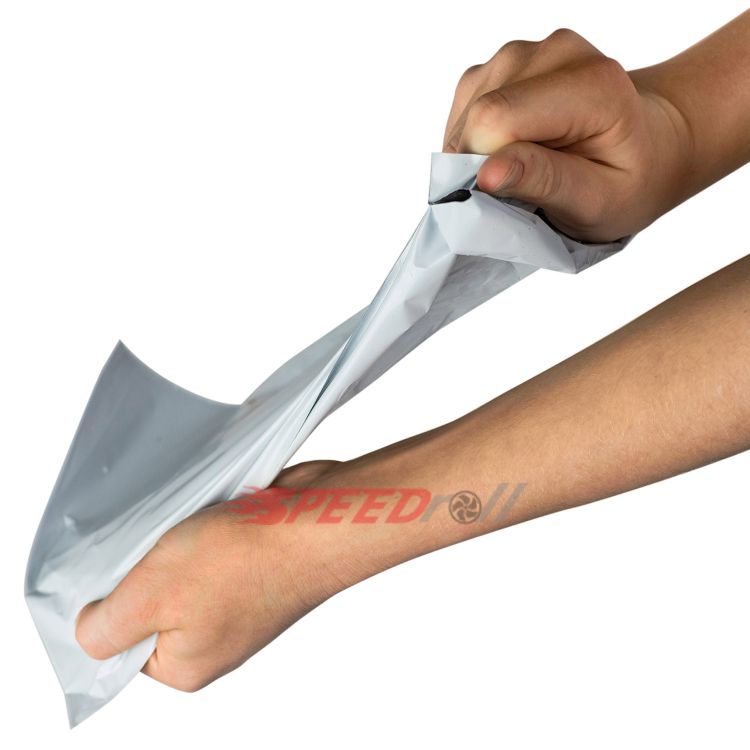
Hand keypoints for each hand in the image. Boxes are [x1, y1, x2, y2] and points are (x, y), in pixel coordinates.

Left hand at [74, 460, 354, 691]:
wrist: (319, 519)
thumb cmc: (248, 558)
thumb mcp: (153, 594)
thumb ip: (105, 627)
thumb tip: (88, 628)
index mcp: (187, 665)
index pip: (118, 643)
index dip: (108, 602)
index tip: (120, 567)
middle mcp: (212, 640)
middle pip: (148, 604)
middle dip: (144, 568)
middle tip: (158, 543)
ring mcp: (236, 603)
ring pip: (177, 572)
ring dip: (173, 545)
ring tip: (191, 527)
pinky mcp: (252, 568)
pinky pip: (208, 551)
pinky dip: (202, 531)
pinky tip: (213, 518)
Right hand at [443, 29, 692, 241]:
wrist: (647, 146)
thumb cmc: (627, 180)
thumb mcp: (598, 201)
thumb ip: (544, 183)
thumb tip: (485, 174)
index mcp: (590, 83)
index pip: (496, 119)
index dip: (485, 167)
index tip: (507, 197)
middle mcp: (555, 52)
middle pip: (477, 115)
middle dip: (482, 164)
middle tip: (521, 189)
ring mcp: (524, 52)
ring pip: (465, 114)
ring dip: (479, 155)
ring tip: (522, 170)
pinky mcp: (500, 64)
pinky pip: (464, 112)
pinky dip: (474, 144)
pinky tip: (508, 154)